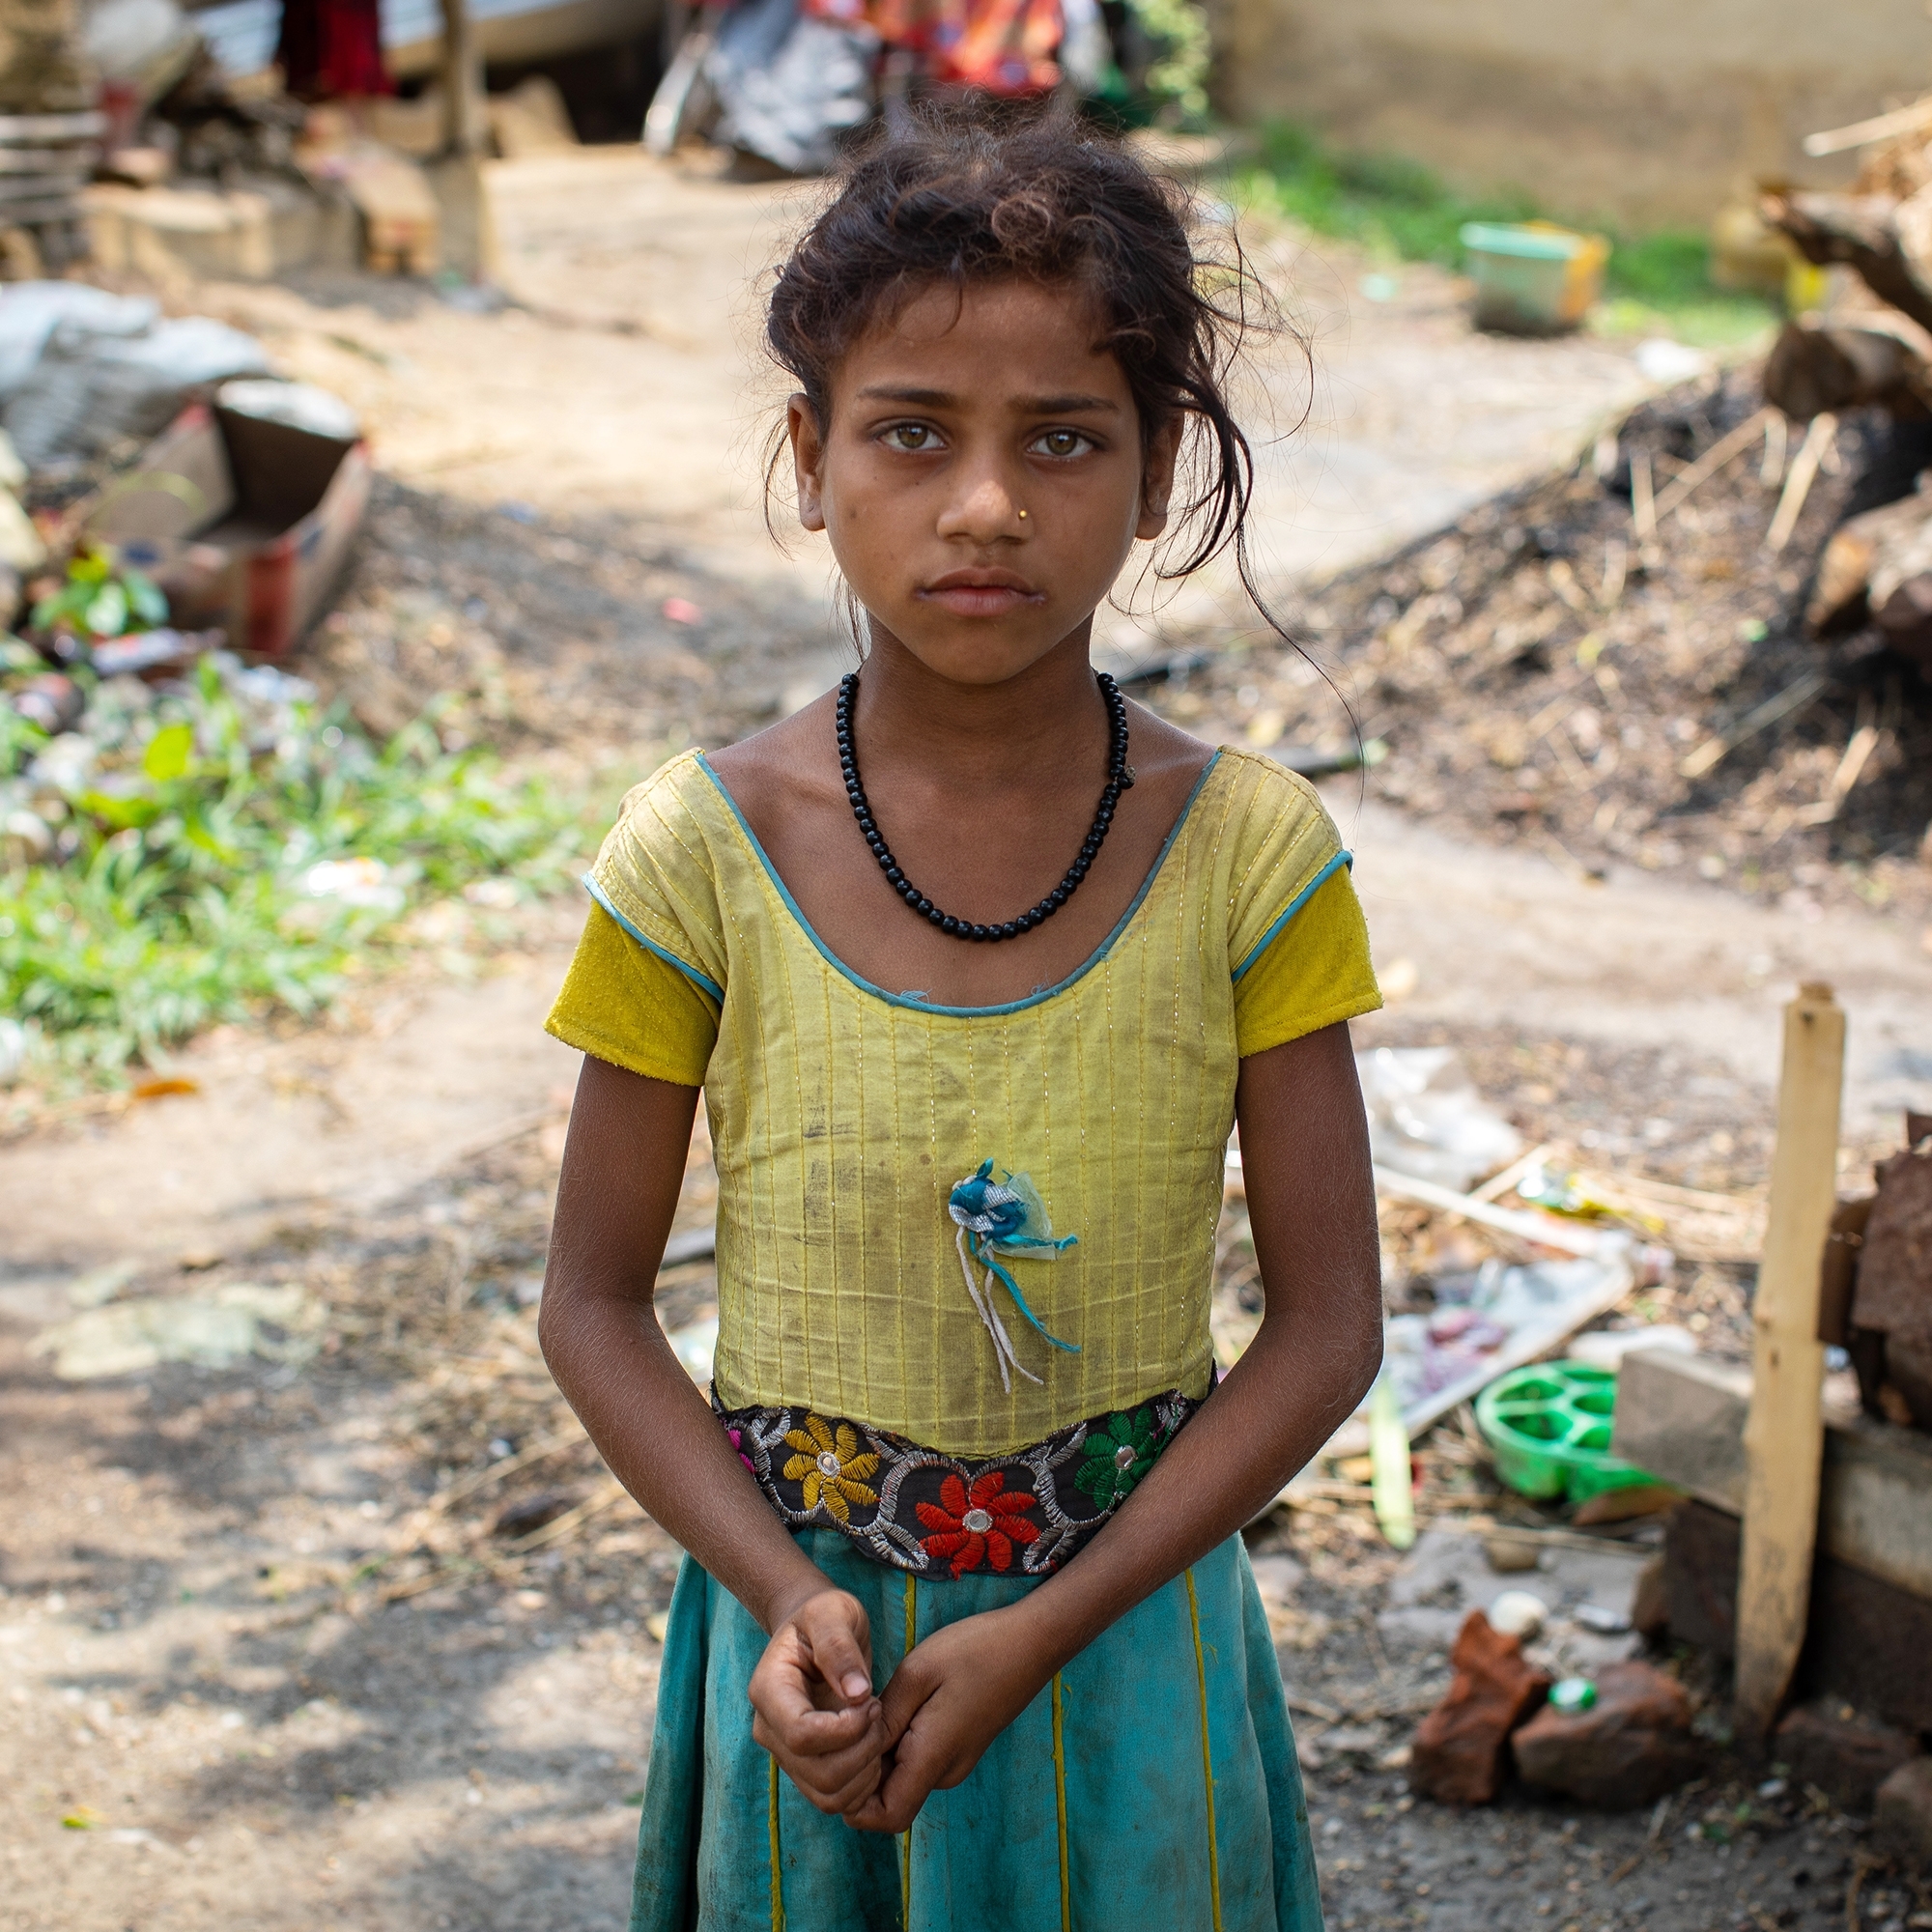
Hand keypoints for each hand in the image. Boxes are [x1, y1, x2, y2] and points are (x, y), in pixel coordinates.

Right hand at [748, 1587, 891, 1814]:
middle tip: (881, 1715)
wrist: (815, 1632)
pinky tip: (874, 1748)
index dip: (846, 1729)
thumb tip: (856, 1693)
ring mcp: (786, 1753)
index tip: (873, 1701)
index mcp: (768, 1690)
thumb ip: (840, 1646)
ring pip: (827, 1795)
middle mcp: (769, 1729)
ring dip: (865, 1772)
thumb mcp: (833, 1612)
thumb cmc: (824, 1616)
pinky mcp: (805, 1768)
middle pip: (818, 1773)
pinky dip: (862, 1786)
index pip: (802, 1734)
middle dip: (862, 1751)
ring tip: (879, 1731)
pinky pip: (834, 1800)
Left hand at [844, 1605, 1052, 1833]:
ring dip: (876, 1758)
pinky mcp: (958, 1748)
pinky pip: (916, 1763)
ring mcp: (954, 1762)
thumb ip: (885, 1717)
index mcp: (934, 1757)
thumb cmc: (975, 1649)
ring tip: (866, 1711)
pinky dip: (894, 1747)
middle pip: (888, 1801)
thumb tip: (854, 1749)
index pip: (885, 1817)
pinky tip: (889, 1709)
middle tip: (844, 1726)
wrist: (1032, 1641)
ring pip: (900, 1781)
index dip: (852, 1801)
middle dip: (858, 1776)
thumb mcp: (919, 1672)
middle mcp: (945, 1772)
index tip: (837, 1754)